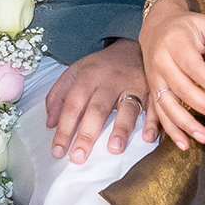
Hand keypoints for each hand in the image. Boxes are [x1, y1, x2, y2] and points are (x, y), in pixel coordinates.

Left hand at [45, 39, 151, 162]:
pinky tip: (148, 137)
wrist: (131, 47)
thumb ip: (58, 95)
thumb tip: (50, 123)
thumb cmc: (99, 66)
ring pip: (127, 108)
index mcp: (88, 77)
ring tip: (114, 149)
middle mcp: (110, 82)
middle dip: (87, 134)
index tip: (58, 150)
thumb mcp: (74, 72)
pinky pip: (154, 107)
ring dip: (121, 129)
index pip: (73, 105)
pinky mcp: (151, 90)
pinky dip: (153, 122)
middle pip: (97, 110)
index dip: (64, 128)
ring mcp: (132, 86)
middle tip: (78, 157)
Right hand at [139, 0, 204, 150]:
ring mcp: (154, 78)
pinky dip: (171, 131)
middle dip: (203, 106)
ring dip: (186, 124)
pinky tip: (185, 144)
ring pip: (167, 105)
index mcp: (175, 43)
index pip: (192, 65)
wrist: (156, 27)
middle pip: (181, 88)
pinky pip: (159, 114)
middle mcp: (161, 62)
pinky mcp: (153, 91)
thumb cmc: (187, 27)